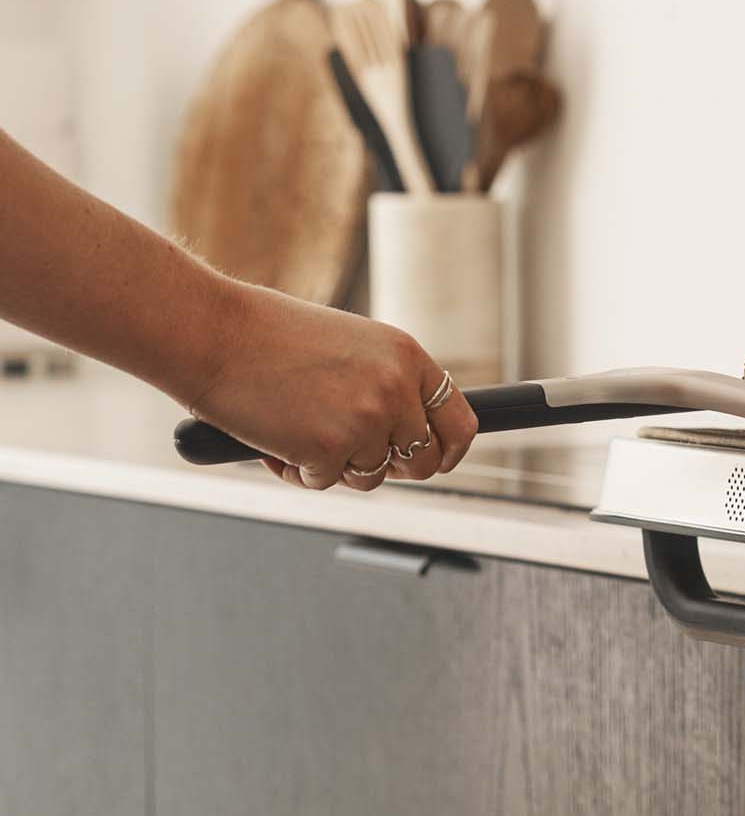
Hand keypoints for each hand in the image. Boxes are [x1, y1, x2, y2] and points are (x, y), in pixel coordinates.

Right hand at [187, 281, 480, 490]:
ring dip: (335, 467)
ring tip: (296, 432)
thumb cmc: (269, 336)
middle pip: (423, 461)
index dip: (450, 450)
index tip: (437, 461)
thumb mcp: (351, 347)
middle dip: (392, 468)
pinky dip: (298, 472)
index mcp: (408, 357)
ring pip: (370, 477)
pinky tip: (273, 441)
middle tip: (350, 456)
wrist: (213, 333)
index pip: (460, 421)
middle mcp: (397, 389)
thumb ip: (385, 384)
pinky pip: (324, 483)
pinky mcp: (329, 449)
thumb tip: (404, 436)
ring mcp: (366, 421)